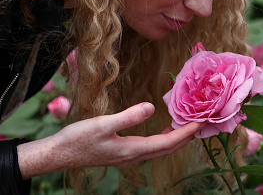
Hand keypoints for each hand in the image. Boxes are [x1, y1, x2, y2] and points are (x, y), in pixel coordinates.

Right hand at [17, 102, 201, 178]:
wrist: (60, 154)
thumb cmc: (79, 138)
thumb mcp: (103, 124)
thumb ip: (128, 116)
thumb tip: (152, 107)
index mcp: (132, 149)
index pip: (167, 142)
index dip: (185, 133)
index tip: (201, 123)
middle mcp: (133, 155)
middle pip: (167, 148)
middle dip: (186, 137)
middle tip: (201, 123)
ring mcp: (128, 156)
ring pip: (159, 148)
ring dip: (175, 138)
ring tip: (187, 125)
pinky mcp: (122, 152)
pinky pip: (150, 146)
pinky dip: (162, 138)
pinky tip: (162, 129)